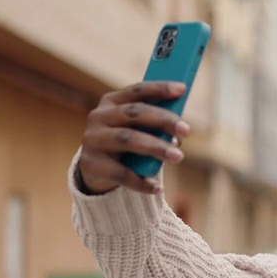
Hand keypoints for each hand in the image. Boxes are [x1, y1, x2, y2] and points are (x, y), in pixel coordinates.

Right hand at [76, 81, 190, 194]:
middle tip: (186, 131)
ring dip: (156, 147)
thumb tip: (180, 132)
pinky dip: (140, 182)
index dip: (159, 88)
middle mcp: (99, 117)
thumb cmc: (126, 144)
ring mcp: (93, 140)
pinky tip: (156, 188)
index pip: (137, 90)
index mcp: (111, 102)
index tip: (182, 89)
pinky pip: (120, 173)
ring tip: (178, 157)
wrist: (96, 171)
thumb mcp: (137, 129)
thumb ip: (155, 125)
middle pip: (134, 114)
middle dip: (163, 120)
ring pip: (128, 139)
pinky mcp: (90, 164)